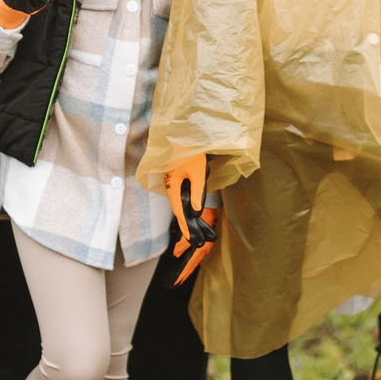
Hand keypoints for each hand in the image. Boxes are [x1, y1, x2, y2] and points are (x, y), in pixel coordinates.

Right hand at [166, 154, 218, 280]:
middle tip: (202, 243)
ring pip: (185, 207)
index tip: (192, 240)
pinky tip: (199, 218)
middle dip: (192, 228)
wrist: (185, 136)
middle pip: (183, 213)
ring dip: (195, 221)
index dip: (187, 227)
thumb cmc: (191, 151)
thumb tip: (196, 211)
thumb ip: (196, 191)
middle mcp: (173, 189)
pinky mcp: (181, 183)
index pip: (180, 212)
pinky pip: (187, 200)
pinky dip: (194, 209)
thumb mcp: (197, 172)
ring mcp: (176, 187)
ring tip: (207, 234)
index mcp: (173, 187)